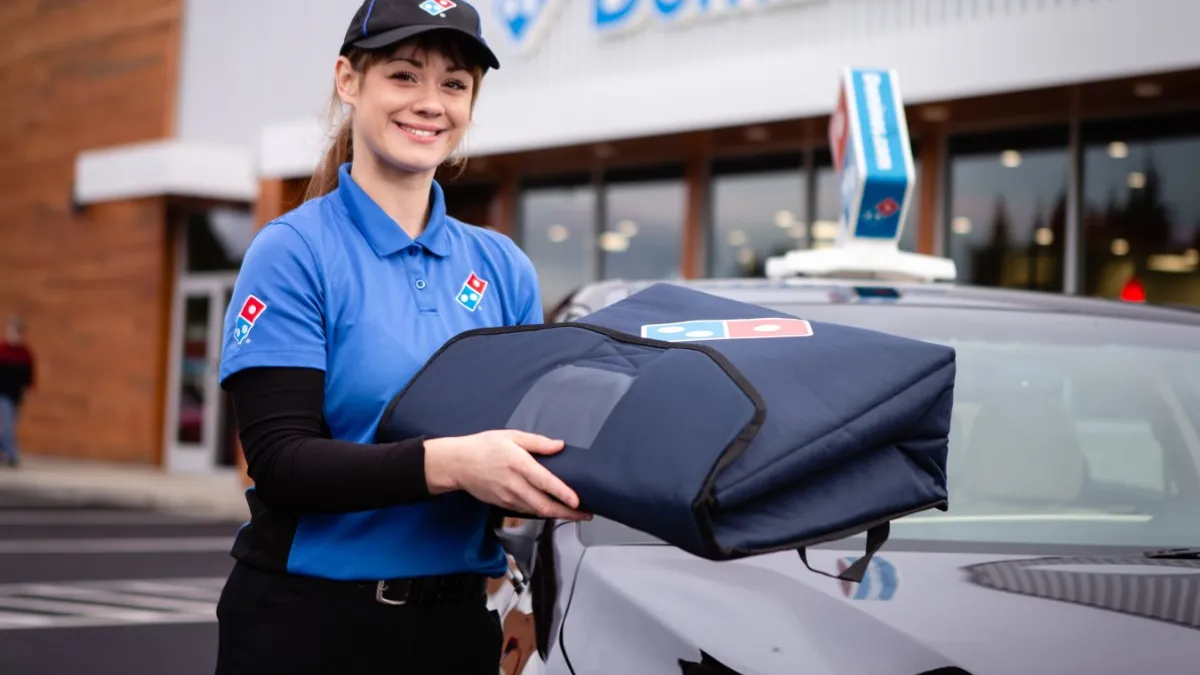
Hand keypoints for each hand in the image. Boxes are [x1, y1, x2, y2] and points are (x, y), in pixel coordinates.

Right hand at [425, 430, 591, 520]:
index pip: (545, 483)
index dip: (563, 494)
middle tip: (586, 515)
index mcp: (518, 464)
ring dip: (556, 514)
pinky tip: (552, 509)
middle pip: (544, 505)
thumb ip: (537, 442)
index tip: (578, 502)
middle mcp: (514, 484)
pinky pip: (527, 511)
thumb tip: (559, 445)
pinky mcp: (503, 504)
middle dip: (567, 513)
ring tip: (574, 513)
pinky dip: (542, 512)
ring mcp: (508, 498)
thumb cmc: (484, 446)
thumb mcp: (511, 436)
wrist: (458, 464)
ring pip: (537, 511)